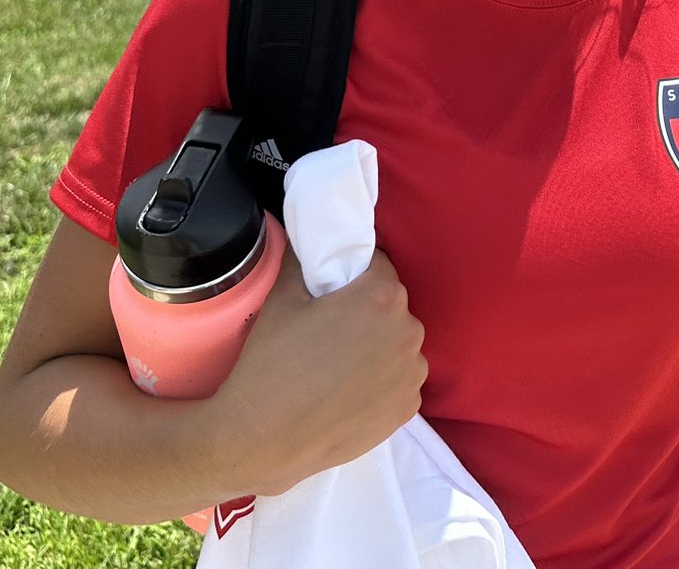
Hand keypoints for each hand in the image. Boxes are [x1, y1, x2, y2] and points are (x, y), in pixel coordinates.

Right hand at [205, 249, 428, 497]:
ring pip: (397, 346)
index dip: (354, 274)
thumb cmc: (274, 362)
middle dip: (367, 312)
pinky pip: (398, 382)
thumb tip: (310, 240)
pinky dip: (381, 383)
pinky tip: (348, 394)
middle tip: (330, 331)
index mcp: (383, 296)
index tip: (333, 293)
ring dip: (377, 348)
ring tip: (338, 368)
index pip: (378, 266)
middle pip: (390, 307)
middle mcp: (410, 332)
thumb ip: (303, 258)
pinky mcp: (408, 410)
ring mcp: (412, 375)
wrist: (265, 438)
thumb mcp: (283, 297)